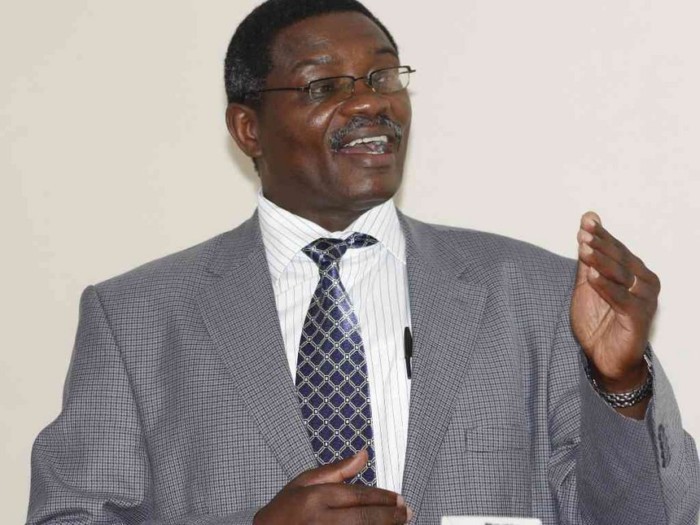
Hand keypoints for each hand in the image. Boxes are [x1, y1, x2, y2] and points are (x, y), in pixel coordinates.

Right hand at [253, 450, 411, 524]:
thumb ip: (337, 470)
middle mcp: (320, 520)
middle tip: (405, 513)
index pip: (357, 495)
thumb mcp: (305, 482)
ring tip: (398, 524)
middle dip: (390, 516)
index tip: (398, 499)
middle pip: (364, 517)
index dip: (382, 497)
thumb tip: (363, 455)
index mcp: (315, 497)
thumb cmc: (284, 511)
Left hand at [571, 212, 659, 394]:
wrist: (604, 358)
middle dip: (600, 244)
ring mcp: (643, 299)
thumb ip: (587, 257)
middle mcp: (644, 283)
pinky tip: (591, 275)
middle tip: (583, 233)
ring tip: (583, 248)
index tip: (586, 221)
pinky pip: (620, 298)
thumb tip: (588, 222)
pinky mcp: (638, 317)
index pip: (616, 248)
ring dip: (601, 260)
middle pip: (619, 259)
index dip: (601, 234)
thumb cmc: (599, 321)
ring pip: (620, 275)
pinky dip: (605, 286)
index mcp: (635, 272)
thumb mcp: (587, 284)